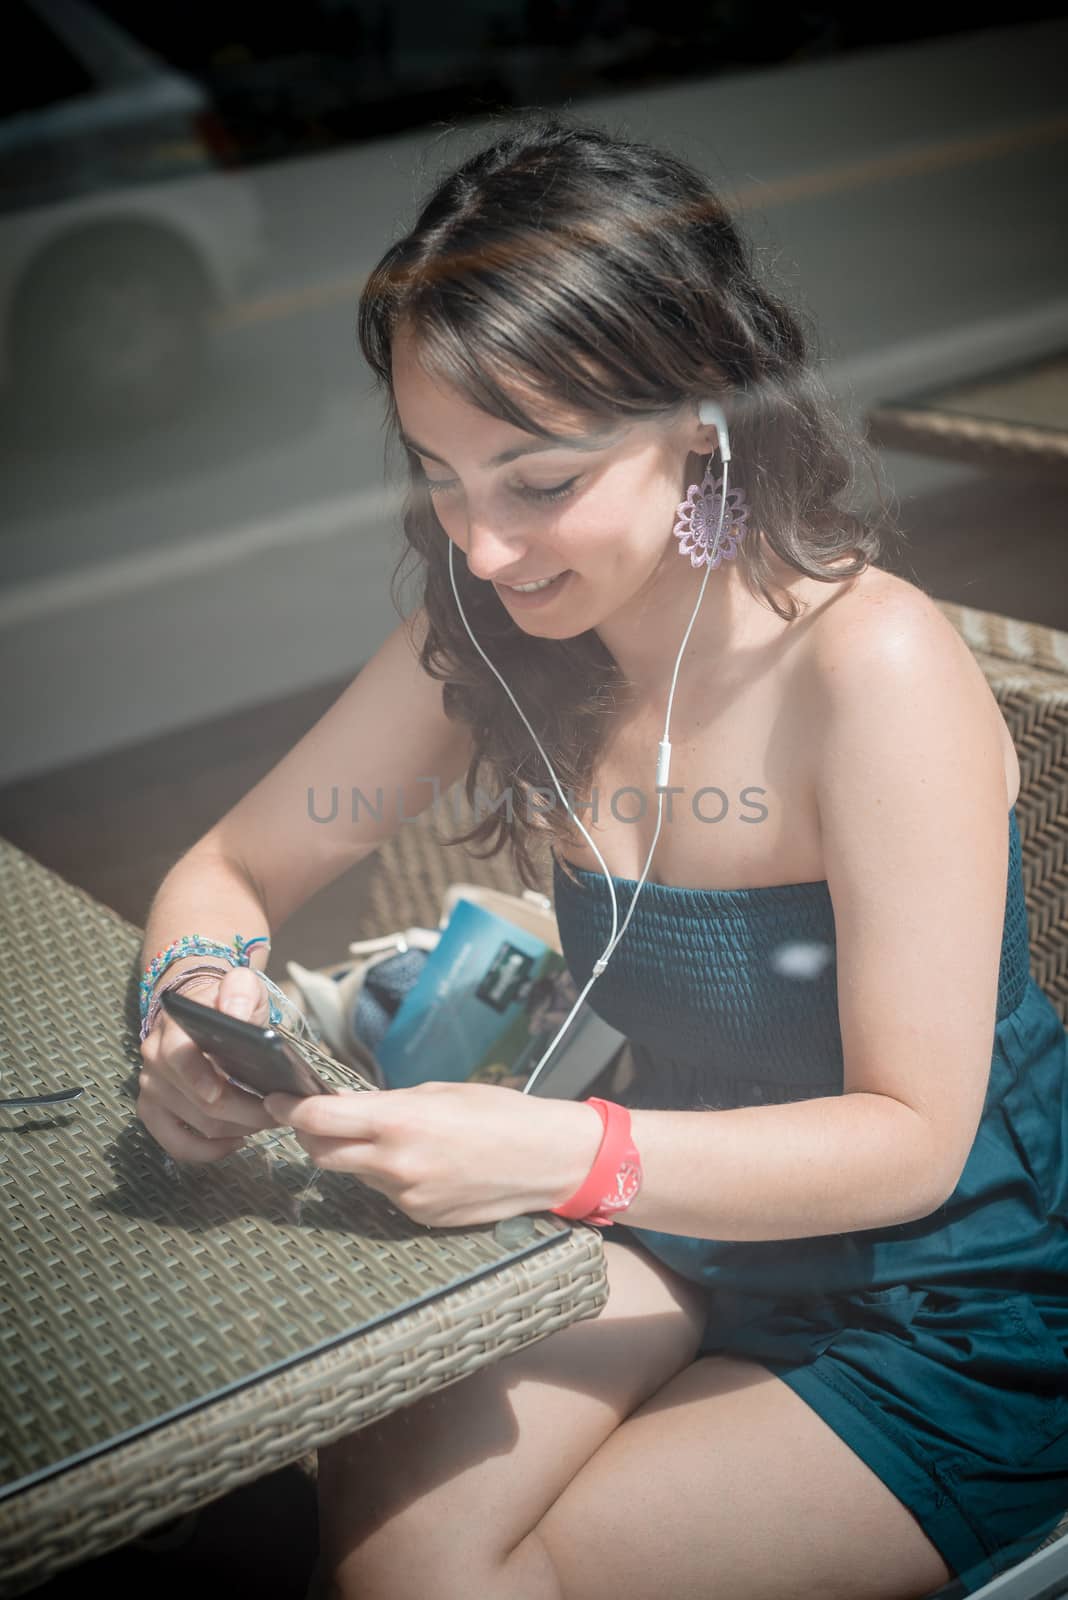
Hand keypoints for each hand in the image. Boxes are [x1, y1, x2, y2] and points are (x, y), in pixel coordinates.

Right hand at [137, 965, 276, 1162]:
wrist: (201, 1012)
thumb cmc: (225, 1003)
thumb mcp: (240, 985)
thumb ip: (239, 990)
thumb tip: (234, 1012)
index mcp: (174, 1028)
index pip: (180, 1057)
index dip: (204, 1079)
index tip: (228, 1092)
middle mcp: (155, 1059)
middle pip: (202, 1102)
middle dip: (247, 1112)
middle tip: (280, 1110)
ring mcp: (152, 1088)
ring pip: (199, 1126)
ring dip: (238, 1129)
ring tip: (267, 1119)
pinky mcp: (153, 1111)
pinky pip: (177, 1145)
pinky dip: (209, 1151)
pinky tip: (236, 1141)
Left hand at [263, 1080, 604, 1227]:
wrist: (548, 1160)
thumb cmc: (499, 1113)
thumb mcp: (438, 1092)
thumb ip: (386, 1103)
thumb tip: (347, 1108)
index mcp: (398, 1121)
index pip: (318, 1118)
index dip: (288, 1108)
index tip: (275, 1099)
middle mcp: (395, 1164)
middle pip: (321, 1153)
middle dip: (311, 1134)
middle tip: (315, 1117)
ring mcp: (405, 1197)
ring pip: (354, 1174)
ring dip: (355, 1156)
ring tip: (389, 1138)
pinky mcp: (418, 1218)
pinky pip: (385, 1193)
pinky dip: (387, 1176)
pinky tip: (421, 1163)